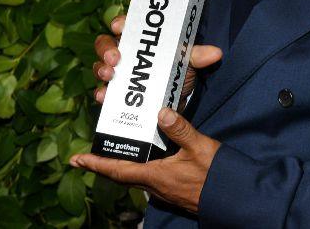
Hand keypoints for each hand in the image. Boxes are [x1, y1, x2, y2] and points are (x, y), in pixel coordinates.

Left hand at [70, 108, 219, 212]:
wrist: (233, 198)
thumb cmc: (216, 175)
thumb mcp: (200, 147)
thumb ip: (180, 129)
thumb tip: (161, 112)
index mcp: (154, 175)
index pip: (117, 170)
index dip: (96, 164)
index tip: (76, 159)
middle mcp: (154, 185)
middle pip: (121, 175)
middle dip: (103, 165)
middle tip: (87, 157)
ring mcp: (164, 189)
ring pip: (134, 178)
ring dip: (120, 167)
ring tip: (113, 154)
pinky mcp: (173, 189)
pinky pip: (147, 178)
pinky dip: (138, 169)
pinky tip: (145, 159)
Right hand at [93, 14, 222, 108]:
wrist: (179, 98)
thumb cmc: (179, 69)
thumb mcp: (188, 61)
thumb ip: (197, 55)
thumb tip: (216, 54)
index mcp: (140, 37)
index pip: (125, 23)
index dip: (120, 23)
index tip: (119, 26)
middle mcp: (125, 52)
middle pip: (105, 43)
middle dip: (106, 49)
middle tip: (115, 58)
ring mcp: (118, 72)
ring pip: (101, 66)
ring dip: (101, 69)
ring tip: (110, 76)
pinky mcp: (116, 93)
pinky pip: (103, 91)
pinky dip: (102, 93)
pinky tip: (104, 97)